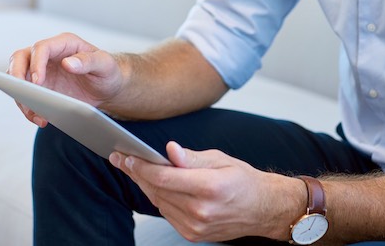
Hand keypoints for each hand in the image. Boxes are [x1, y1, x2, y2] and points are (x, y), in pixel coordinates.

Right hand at [7, 32, 124, 126]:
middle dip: (15, 75)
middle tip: (22, 93)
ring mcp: (41, 70)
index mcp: (64, 43)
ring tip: (35, 115)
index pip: (41, 48)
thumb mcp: (105, 65)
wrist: (107, 87)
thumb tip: (68, 63)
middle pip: (20, 58)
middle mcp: (48, 55)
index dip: (36, 63)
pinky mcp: (40, 87)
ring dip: (21, 97)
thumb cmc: (107, 71)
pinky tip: (40, 119)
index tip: (37, 82)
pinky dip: (28, 108)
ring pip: (17, 78)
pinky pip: (25, 96)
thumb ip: (89, 61)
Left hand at [110, 142, 301, 242]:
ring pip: (158, 202)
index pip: (165, 178)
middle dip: (136, 172)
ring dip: (144, 184)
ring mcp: (195, 226)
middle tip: (121, 158)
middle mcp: (201, 210)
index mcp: (209, 187)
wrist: (262, 209)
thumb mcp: (221, 160)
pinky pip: (166, 213)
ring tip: (132, 168)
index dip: (141, 166)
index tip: (127, 156)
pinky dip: (158, 197)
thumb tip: (170, 151)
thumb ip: (192, 157)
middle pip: (157, 190)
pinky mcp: (192, 234)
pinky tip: (153, 184)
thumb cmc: (244, 181)